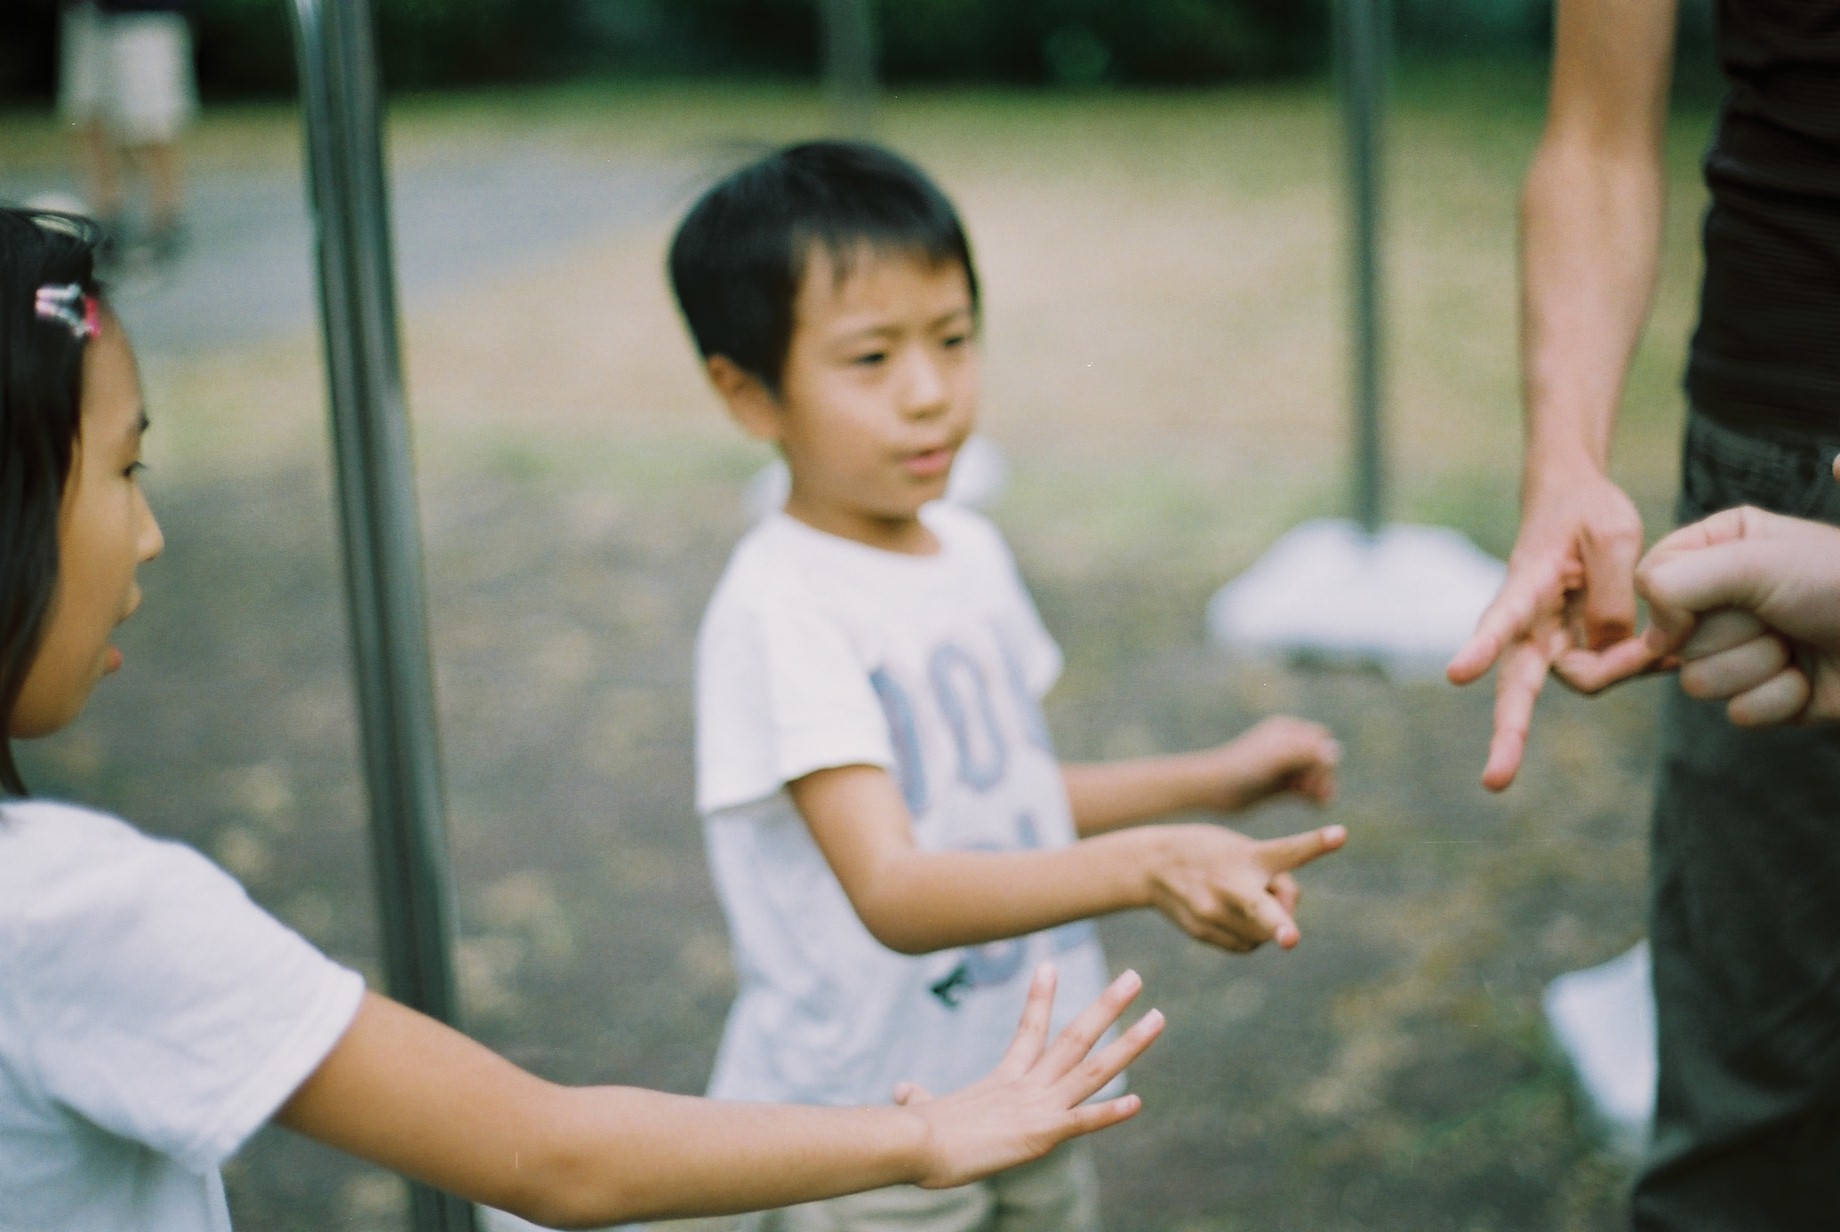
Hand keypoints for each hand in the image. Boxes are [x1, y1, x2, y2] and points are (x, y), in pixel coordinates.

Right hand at [894, 966, 1162, 1188]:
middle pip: (1076, 1036)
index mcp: (1004, 1078)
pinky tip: (1138, 1102)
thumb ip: (920, 1099)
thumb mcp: (923, 1110)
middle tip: (1135, 977)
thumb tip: (903, 1092)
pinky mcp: (1040, 1133)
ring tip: (1158, 1018)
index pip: (1030, 1028)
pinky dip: (1111, 1113)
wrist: (913, 1143)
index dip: (1042, 997)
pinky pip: (1083, 1121)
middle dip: (1109, 1006)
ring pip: (1094, 1068)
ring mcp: (1038, 1105)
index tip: (1051, 964)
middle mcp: (1027, 1084)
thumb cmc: (914, 1132)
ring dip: (1129, 1044)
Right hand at [1145, 822, 1345, 951]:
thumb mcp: (1243, 849)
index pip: (1288, 850)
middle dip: (1279, 926)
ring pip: (1263, 935)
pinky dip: (1248, 934)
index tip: (1341, 834)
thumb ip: (1274, 879)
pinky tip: (1229, 914)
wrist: (1150, 864)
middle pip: (1262, 910)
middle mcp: (1231, 884)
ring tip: (1240, 899)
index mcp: (1248, 855)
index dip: (1317, 843)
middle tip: (1291, 939)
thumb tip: (1283, 928)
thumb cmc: (1212, 852)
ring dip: (1266, 924)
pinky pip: (1246, 945)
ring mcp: (1213, 911)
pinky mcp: (1203, 930)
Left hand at [1193, 717, 1339, 810]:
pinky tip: (1314, 805)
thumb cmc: (1241, 768)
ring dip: (1321, 786)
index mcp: (1285, 731)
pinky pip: (1304, 789)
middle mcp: (1286, 746)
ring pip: (1313, 775)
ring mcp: (1282, 766)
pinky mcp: (1277, 786)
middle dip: (1324, 774)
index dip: (1324, 757)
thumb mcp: (1277, 757)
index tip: (1314, 776)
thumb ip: (1306, 752)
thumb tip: (1335, 752)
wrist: (1211, 788)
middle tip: (1321, 794)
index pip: (1320, 740)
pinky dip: (1312, 795)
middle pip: (1319, 758)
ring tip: (1320, 801)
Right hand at [1446, 465, 1655, 789]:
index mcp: (1525, 585)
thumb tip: (1607, 653)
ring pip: (1582, 677)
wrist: (1572, 498)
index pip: (1501, 620)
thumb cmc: (1586, 510)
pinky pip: (1605, 668)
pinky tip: (1666, 655)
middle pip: (1515, 686)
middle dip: (1507, 735)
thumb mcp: (1614, 536)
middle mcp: (1527, 622)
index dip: (1480, 648)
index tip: (1455, 674)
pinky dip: (1636, 663)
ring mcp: (1547, 639)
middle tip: (1495, 781)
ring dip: (1625, 668)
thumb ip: (1612, 597)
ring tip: (1670, 641)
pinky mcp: (1572, 645)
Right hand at [1637, 505, 1839, 724]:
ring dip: (1759, 668)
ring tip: (1800, 647)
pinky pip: (1737, 713)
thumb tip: (1652, 637)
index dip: (1678, 599)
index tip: (1733, 595)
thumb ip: (1675, 582)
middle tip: (1781, 618)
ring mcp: (1744, 646)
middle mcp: (1726, 595)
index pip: (1650, 579)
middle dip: (1732, 635)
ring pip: (1698, 682)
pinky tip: (1812, 679)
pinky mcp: (1764, 693)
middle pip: (1670, 638)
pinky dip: (1781, 699)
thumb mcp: (1755, 562)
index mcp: (1721, 546)